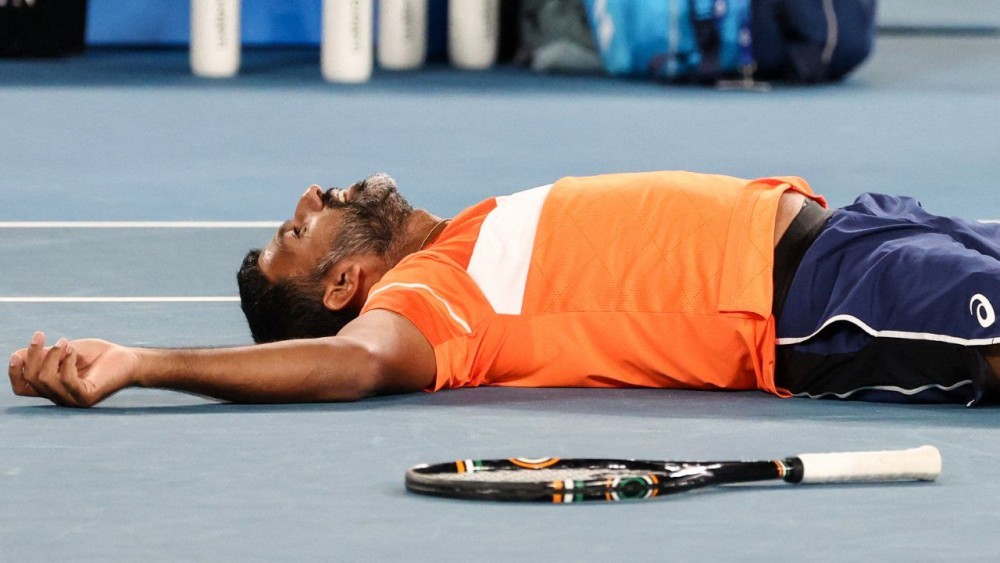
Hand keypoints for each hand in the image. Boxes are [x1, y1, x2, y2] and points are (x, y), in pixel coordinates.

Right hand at [8, 332, 139, 407]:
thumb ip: (43, 355)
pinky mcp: (87, 397)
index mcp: (52, 388)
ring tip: (65, 342)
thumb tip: (17, 356)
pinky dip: (66, 362)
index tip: (16, 353)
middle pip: (32, 380)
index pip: (22, 388)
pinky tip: (73, 351)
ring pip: (46, 380)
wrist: (128, 360)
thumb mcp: (65, 352)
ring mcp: (73, 399)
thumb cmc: (98, 356)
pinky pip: (67, 381)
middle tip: (42, 335)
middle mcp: (59, 397)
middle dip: (33, 355)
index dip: (14, 373)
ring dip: (52, 355)